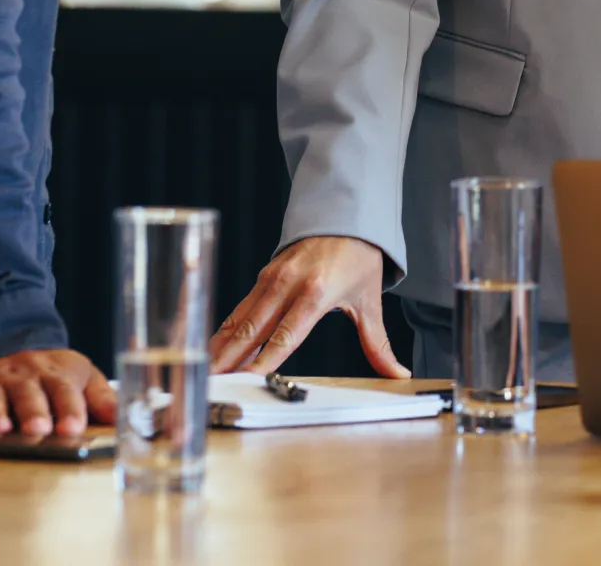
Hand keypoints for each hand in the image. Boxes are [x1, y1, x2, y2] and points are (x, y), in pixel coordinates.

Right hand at [0, 348, 114, 436]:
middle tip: (39, 430)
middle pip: (30, 393)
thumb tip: (124, 419)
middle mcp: (24, 374)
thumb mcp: (80, 377)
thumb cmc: (47, 374)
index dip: (71, 409)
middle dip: (34, 411)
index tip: (74, 428)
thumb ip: (100, 398)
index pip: (66, 388)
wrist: (1, 345)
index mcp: (56, 371)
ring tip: (1, 429)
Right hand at [211, 235, 407, 377]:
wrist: (347, 215)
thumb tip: (398, 373)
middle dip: (229, 361)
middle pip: (253, 331)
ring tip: (202, 374)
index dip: (264, 361)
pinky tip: (210, 350)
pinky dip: (223, 331)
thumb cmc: (359, 258)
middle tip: (209, 386)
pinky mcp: (263, 276)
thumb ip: (378, 343)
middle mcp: (288, 285)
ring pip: (239, 320)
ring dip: (219, 348)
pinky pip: (239, 309)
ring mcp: (271, 279)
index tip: (247, 382)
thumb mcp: (370, 302)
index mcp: (316, 293)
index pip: (285, 336)